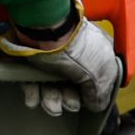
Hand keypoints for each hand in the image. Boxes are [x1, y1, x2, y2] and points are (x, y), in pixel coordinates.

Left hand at [0, 5, 121, 117]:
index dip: (90, 95)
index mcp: (97, 56)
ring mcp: (54, 58)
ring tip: (48, 102)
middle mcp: (76, 56)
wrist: (44, 30)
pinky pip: (34, 82)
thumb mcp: (101, 74)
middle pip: (73, 88)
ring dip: (51, 100)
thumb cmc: (77, 48)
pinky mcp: (33, 61)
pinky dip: (34, 93)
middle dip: (69, 100)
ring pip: (52, 88)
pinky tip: (34, 99)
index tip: (84, 101)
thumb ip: (101, 94)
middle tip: (66, 101)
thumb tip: (96, 104)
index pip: (97, 81)